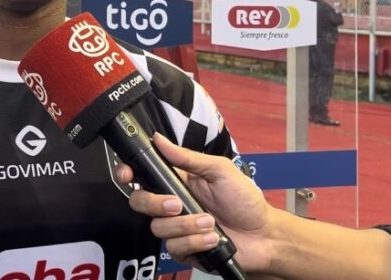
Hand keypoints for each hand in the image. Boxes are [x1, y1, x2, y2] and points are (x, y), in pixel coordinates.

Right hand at [115, 135, 274, 272]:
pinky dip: (195, 242)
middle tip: (178, 204)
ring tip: (210, 223)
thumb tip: (159, 140)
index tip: (127, 174)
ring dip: (186, 226)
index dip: (127, 173)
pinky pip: (174, 248)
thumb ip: (188, 157)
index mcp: (177, 181)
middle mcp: (172, 204)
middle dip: (155, 203)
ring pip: (158, 228)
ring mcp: (176, 228)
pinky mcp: (184, 249)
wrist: (264, 235)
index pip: (142, 175)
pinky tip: (212, 238)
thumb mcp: (220, 170)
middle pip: (139, 202)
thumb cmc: (244, 200)